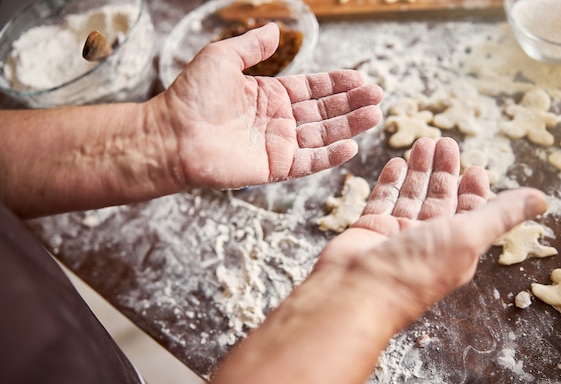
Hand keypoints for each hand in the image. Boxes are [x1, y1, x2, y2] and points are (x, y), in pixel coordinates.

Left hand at [153, 22, 383, 189]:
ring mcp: (277, 144)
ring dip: (349, 126)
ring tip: (374, 115)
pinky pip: (308, 161)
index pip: (312, 88)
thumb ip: (252, 46)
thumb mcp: (222, 58)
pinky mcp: (274, 167)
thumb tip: (274, 28)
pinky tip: (352, 145)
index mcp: (269, 94)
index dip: (337, 84)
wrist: (171, 135)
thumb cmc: (191, 96)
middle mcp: (278, 120)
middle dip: (351, 103)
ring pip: (322, 135)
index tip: (362, 78)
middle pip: (323, 111)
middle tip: (378, 96)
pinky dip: (330, 156)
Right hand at [314, 136, 546, 322]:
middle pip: (439, 199)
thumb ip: (501, 214)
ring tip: (423, 142)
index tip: (476, 168)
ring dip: (419, 170)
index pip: (470, 213)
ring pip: (411, 195)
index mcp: (455, 246)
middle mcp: (427, 241)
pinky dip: (390, 181)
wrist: (358, 291)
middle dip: (445, 171)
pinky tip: (396, 163)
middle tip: (446, 142)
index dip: (475, 190)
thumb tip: (542, 199)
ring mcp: (396, 234)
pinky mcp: (370, 229)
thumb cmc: (416, 269)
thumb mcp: (469, 237)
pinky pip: (383, 199)